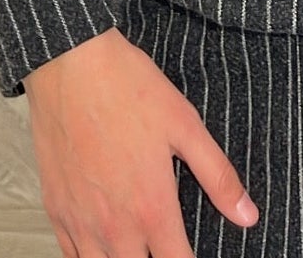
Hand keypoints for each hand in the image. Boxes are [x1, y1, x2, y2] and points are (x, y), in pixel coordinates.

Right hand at [24, 25, 258, 255]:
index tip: (194, 254)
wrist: (71, 64)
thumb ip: (217, 176)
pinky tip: (102, 245)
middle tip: (165, 246)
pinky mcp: (55, 208)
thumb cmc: (128, 88)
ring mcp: (80, 220)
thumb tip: (247, 216)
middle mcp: (114, 226)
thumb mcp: (185, 125)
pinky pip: (71, 256)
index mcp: (151, 208)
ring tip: (137, 249)